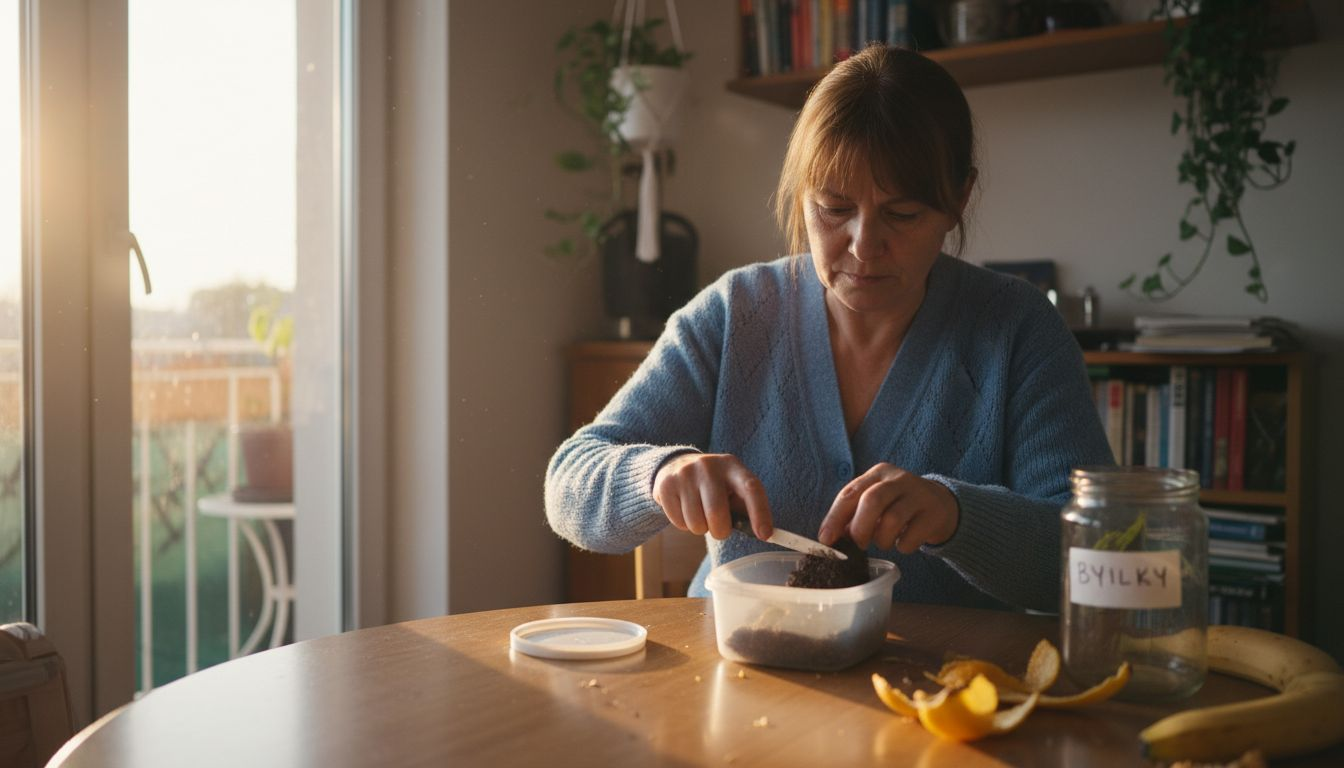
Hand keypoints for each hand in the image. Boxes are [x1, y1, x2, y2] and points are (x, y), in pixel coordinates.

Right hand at [653, 453, 771, 540]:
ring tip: (699, 514)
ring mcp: (685, 474)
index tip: (765, 535)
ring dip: (700, 528)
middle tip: (719, 528)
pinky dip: (684, 525)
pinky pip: (678, 523)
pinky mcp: (666, 485)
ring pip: (696, 523)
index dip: (760, 513)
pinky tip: (684, 509)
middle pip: (717, 514)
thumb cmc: (713, 486)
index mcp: (732, 466)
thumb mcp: (731, 488)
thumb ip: (746, 508)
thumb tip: (765, 534)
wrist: (675, 465)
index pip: (751, 488)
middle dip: (720, 531)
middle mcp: (709, 466)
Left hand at [818, 463, 958, 552]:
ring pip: (892, 520)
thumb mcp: (876, 501)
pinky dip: (902, 546)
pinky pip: (911, 537)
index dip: (834, 517)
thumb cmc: (898, 505)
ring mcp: (919, 495)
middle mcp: (899, 479)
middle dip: (859, 528)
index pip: (850, 492)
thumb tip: (830, 537)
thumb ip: (853, 513)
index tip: (825, 539)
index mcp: (878, 473)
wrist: (941, 504)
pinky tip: (902, 542)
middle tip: (858, 544)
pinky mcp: (934, 514)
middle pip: (872, 501)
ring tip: (883, 542)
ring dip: (881, 539)